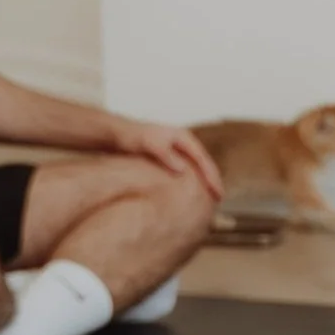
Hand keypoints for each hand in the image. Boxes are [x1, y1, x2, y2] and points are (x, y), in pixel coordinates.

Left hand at [108, 115, 224, 199]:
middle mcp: (184, 142)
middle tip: (219, 200)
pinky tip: (191, 194)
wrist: (116, 134)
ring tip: (209, 200)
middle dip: (212, 181)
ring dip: (204, 182)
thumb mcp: (149, 145)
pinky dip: (192, 182)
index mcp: (184, 137)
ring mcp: (178, 149)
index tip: (218, 193)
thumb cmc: (132, 138)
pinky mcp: (170, 157)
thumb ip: (166, 155)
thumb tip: (183, 169)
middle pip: (204, 164)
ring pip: (197, 168)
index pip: (204, 159)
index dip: (212, 177)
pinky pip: (187, 170)